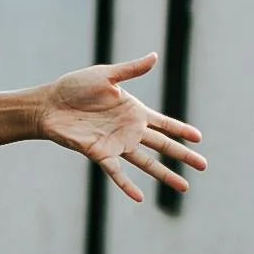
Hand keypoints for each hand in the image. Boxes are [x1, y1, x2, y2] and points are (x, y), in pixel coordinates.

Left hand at [35, 54, 205, 202]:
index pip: (164, 123)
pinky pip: (116, 172)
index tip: (199, 138)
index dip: (181, 130)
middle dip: (183, 156)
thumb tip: (155, 57)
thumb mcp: (107, 75)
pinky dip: (127, 184)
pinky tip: (140, 197)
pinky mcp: (99, 154)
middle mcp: (129, 131)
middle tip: (204, 166)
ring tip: (184, 187)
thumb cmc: (75, 87)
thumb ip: (131, 71)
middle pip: (162, 146)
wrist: (49, 103)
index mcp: (134, 112)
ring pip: (146, 163)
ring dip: (164, 175)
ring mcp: (116, 144)